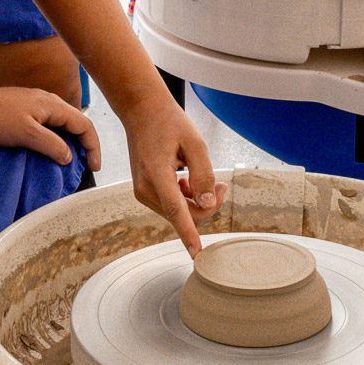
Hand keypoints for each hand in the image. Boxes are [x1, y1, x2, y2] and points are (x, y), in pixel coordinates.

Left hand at [0, 84, 101, 173]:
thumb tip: (69, 156)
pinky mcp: (25, 110)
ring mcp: (37, 105)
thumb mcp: (26, 134)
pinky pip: (49, 125)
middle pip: (77, 123)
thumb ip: (51, 145)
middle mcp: (49, 102)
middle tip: (86, 167)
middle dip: (85, 145)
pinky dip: (56, 139)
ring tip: (69, 162)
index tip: (94, 167)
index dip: (93, 146)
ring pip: (62, 124)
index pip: (85, 125)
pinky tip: (48, 150)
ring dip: (70, 142)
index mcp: (53, 105)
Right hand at [122, 93, 226, 255]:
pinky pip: (170, 205)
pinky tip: (186, 179)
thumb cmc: (167, 121)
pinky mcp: (144, 191)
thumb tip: (209, 204)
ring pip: (177, 212)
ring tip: (201, 176)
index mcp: (157, 174)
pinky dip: (184, 198)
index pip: (176, 211)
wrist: (141, 111)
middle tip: (221, 185)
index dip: (189, 233)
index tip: (196, 253)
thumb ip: (204, 174)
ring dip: (195, 201)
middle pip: (183, 215)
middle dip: (207, 206)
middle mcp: (145, 188)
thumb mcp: (194, 142)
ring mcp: (142, 191)